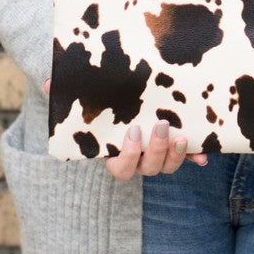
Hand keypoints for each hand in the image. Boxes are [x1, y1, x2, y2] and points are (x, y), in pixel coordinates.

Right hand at [43, 78, 207, 178]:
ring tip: (180, 134)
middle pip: (148, 169)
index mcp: (116, 151)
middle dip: (156, 151)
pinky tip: (204, 154)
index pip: (120, 169)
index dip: (127, 156)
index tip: (131, 133)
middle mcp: (139, 157)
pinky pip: (189, 156)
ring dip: (176, 154)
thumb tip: (50, 84)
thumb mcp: (89, 94)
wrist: (130, 90)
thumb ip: (69, 93)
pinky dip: (196, 155)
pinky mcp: (177, 144)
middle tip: (160, 126)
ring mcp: (160, 153)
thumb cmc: (105, 97)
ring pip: (168, 166)